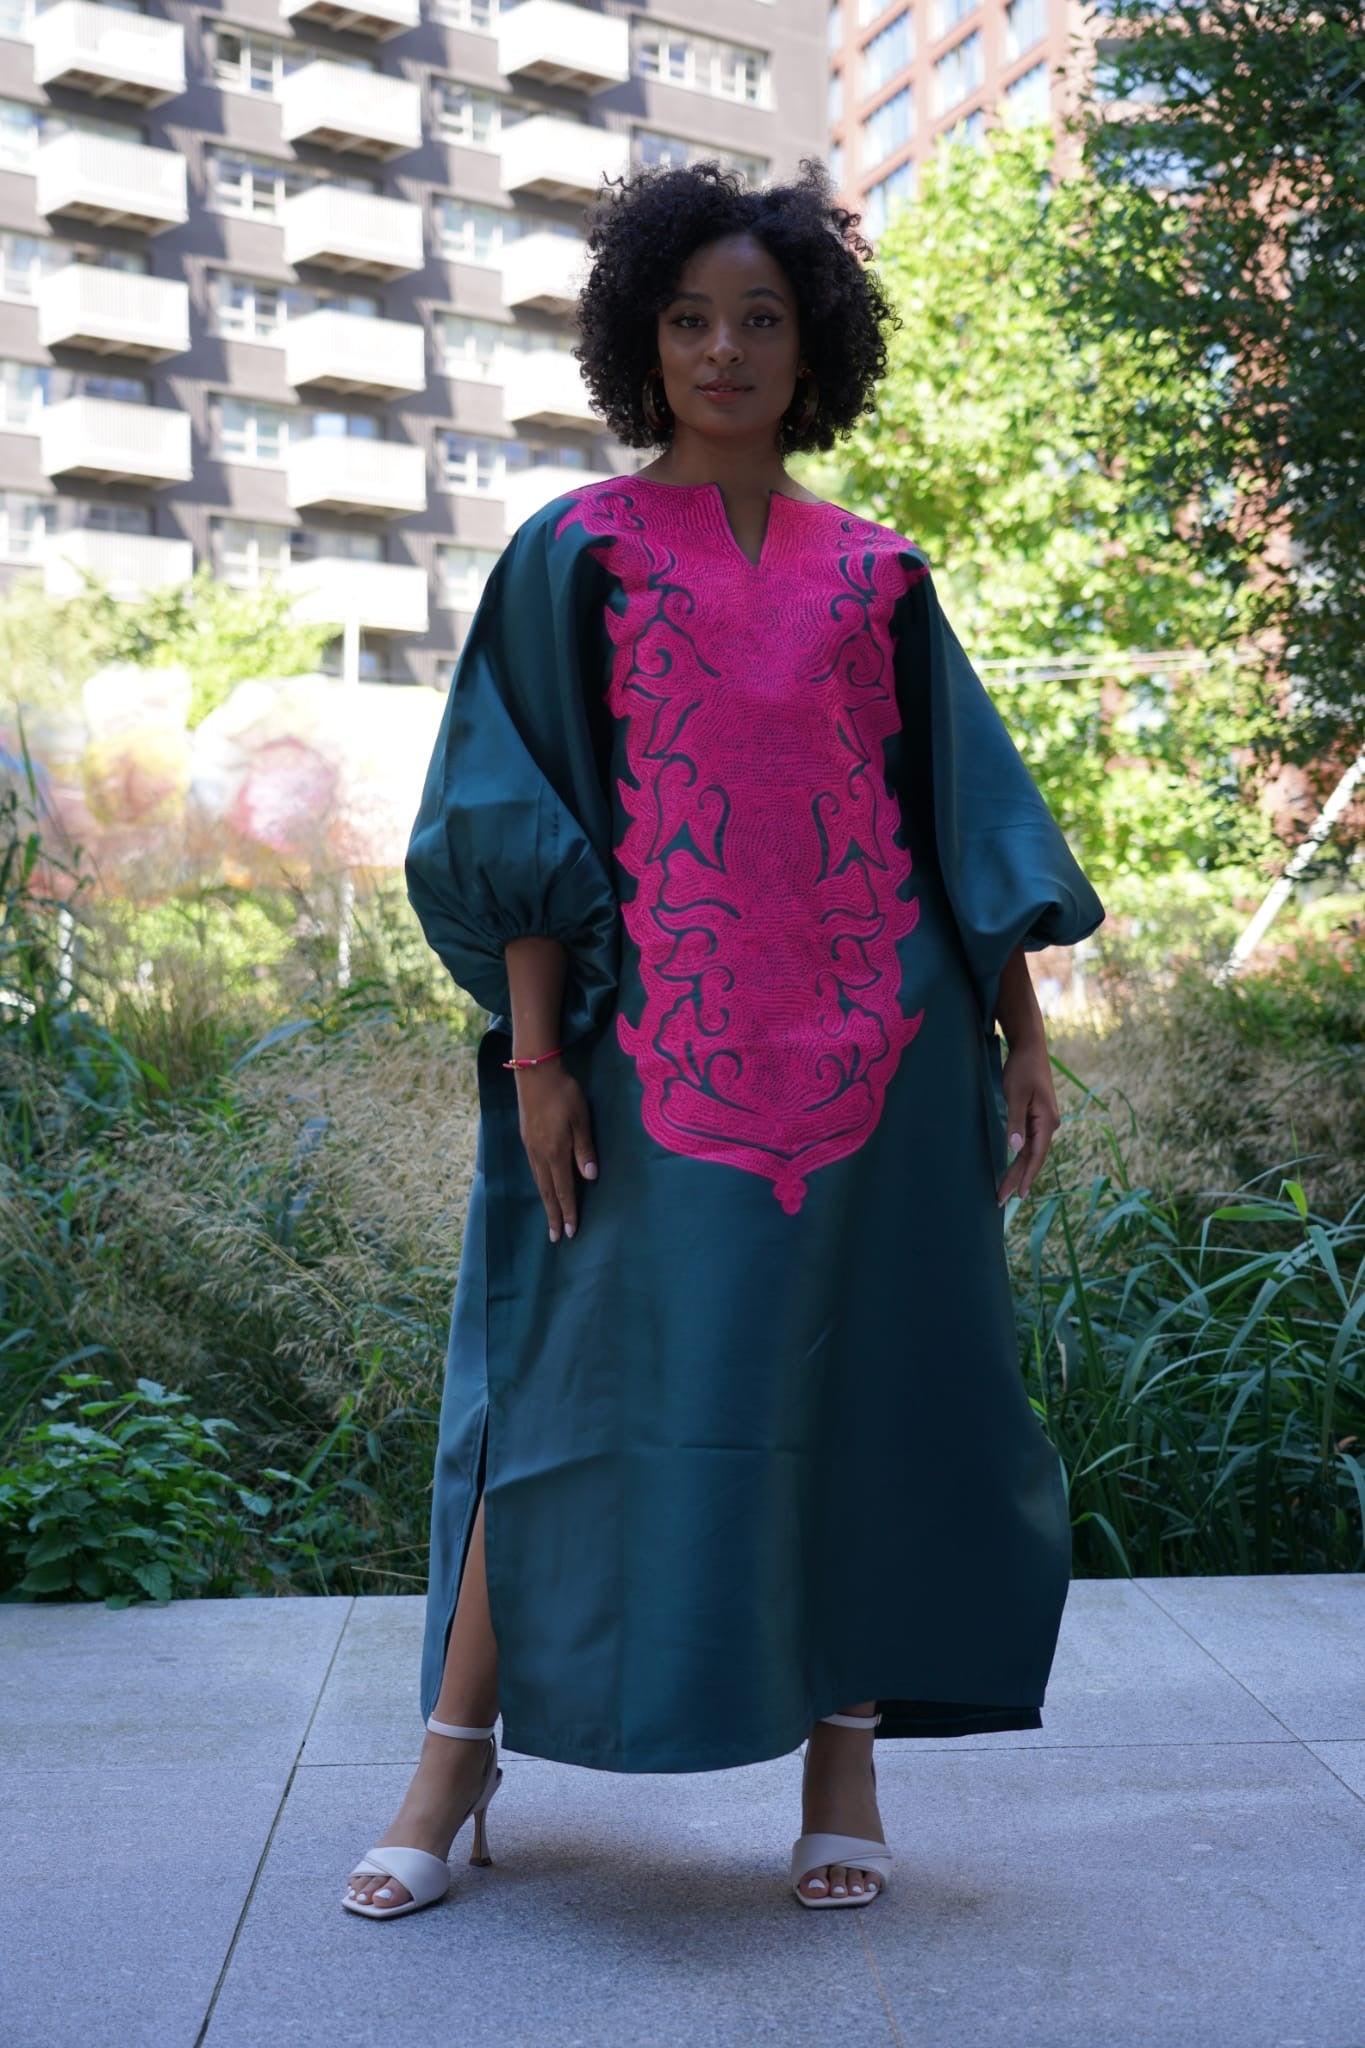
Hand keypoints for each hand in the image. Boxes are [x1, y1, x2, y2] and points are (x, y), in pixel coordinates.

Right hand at [515, 1064, 597, 1242]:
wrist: (534, 1072)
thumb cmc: (563, 1093)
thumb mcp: (580, 1118)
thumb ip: (584, 1148)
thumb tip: (590, 1177)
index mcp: (555, 1152)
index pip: (564, 1188)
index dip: (568, 1211)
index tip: (570, 1232)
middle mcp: (540, 1155)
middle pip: (548, 1191)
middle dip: (553, 1214)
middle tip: (555, 1238)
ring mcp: (530, 1147)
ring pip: (539, 1182)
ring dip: (546, 1203)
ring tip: (550, 1219)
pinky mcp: (526, 1139)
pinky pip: (534, 1171)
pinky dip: (541, 1186)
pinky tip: (544, 1188)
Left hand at [995, 1035, 1059, 1206]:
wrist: (1030, 1048)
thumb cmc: (1022, 1069)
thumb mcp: (1015, 1094)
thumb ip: (1015, 1122)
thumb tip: (1015, 1149)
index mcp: (1047, 1121)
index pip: (1036, 1156)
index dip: (1026, 1177)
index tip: (1018, 1195)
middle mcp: (1049, 1124)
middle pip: (1032, 1157)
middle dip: (1017, 1178)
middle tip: (1001, 1199)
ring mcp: (1043, 1121)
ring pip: (1030, 1151)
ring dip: (1018, 1170)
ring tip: (1006, 1189)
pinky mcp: (1036, 1116)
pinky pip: (1029, 1141)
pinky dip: (1020, 1156)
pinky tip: (1014, 1167)